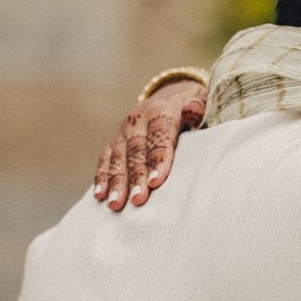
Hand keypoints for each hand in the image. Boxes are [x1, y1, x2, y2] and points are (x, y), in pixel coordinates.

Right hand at [94, 79, 205, 210]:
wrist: (170, 96)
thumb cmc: (191, 107)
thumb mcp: (201, 101)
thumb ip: (198, 108)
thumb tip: (193, 109)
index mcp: (160, 110)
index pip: (159, 136)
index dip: (158, 159)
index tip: (156, 182)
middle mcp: (138, 120)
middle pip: (136, 151)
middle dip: (136, 177)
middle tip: (138, 199)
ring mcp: (123, 131)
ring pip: (118, 158)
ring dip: (116, 182)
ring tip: (116, 204)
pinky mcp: (114, 141)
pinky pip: (106, 159)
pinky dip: (102, 177)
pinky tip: (100, 196)